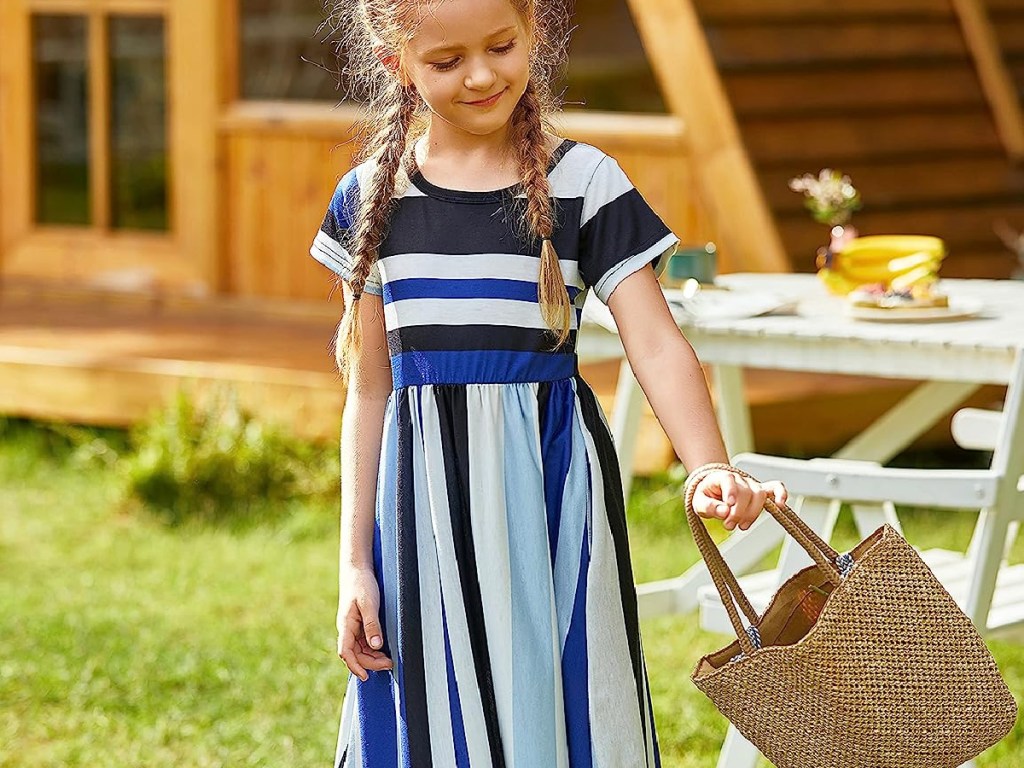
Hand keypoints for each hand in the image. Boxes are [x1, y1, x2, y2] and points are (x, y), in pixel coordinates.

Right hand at [337, 566, 392, 681]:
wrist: (357, 568)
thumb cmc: (361, 584)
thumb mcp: (369, 604)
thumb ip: (372, 625)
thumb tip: (375, 646)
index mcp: (345, 624)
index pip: (346, 652)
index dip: (355, 666)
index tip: (366, 676)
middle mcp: (347, 628)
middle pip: (355, 654)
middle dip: (370, 663)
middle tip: (389, 664)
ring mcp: (352, 627)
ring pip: (360, 649)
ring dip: (372, 657)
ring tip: (388, 660)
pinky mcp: (359, 623)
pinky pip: (363, 642)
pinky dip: (372, 649)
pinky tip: (383, 650)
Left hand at [691, 470, 787, 531]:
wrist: (712, 492)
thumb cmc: (706, 497)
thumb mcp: (699, 503)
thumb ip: (709, 507)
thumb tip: (724, 512)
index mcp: (722, 477)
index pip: (729, 480)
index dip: (731, 492)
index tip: (728, 507)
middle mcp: (739, 479)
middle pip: (746, 492)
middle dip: (738, 512)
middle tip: (728, 526)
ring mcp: (751, 484)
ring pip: (759, 495)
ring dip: (753, 513)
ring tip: (742, 527)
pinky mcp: (760, 492)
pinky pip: (775, 487)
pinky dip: (780, 494)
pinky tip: (781, 504)